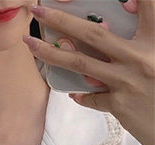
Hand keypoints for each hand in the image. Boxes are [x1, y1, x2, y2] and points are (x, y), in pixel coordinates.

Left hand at [23, 0, 154, 144]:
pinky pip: (92, 97)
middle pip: (94, 33)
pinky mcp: (119, 104)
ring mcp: (127, 81)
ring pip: (81, 63)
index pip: (147, 4)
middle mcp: (140, 56)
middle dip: (62, 20)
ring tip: (31, 44)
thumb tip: (126, 6)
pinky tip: (76, 92)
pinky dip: (82, 94)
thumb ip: (147, 35)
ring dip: (51, 53)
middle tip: (39, 11)